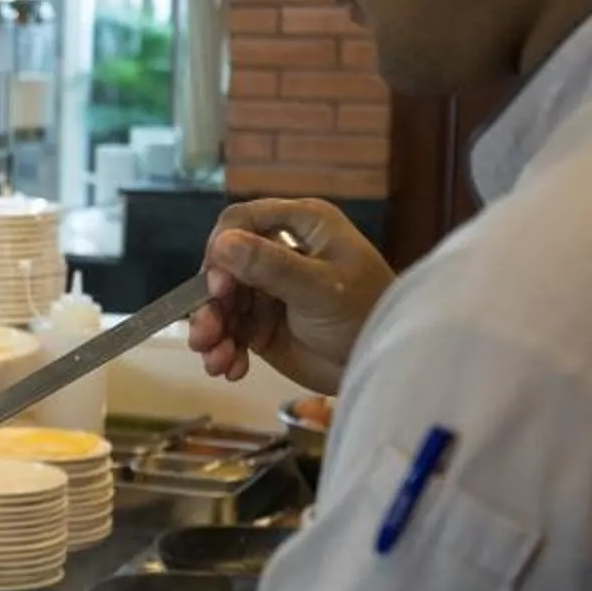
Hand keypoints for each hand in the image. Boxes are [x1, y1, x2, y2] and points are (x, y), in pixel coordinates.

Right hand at [188, 198, 392, 394]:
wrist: (384, 365)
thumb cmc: (364, 314)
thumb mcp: (321, 289)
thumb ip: (272, 266)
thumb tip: (221, 244)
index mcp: (301, 225)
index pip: (241, 221)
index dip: (221, 250)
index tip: (217, 286)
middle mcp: (280, 250)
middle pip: (223, 266)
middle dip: (210, 302)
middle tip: (207, 334)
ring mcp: (269, 290)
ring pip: (221, 302)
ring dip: (212, 331)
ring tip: (216, 361)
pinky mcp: (263, 325)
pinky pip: (230, 331)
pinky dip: (225, 350)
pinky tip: (231, 369)